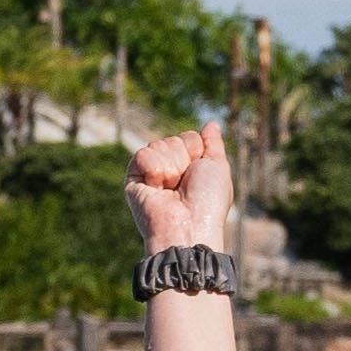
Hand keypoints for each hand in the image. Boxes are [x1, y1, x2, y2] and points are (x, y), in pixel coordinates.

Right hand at [124, 123, 235, 255]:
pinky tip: (157, 187)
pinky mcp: (133, 181)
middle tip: (183, 184)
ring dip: (170, 167)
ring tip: (171, 189)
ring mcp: (150, 175)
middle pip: (174, 139)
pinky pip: (142, 155)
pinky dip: (153, 169)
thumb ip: (213, 144)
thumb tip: (211, 124)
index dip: (196, 150)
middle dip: (183, 159)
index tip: (198, 172)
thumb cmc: (207, 203)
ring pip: (158, 144)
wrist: (188, 226)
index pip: (188, 137)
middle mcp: (169, 170)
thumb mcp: (218, 168)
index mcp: (189, 167)